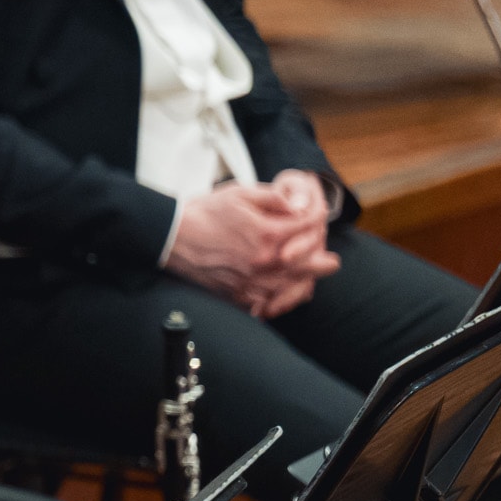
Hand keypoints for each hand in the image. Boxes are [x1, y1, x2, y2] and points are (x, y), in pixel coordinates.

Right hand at [164, 179, 339, 319]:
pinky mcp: (240, 298)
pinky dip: (281, 301)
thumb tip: (298, 207)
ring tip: (310, 279)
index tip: (316, 221)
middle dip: (324, 259)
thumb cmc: (204, 214)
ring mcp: (254, 284)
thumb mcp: (241, 193)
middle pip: (314, 266)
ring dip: (307, 282)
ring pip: (297, 290)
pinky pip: (271, 306)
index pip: (311, 228)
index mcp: (270, 234)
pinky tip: (282, 295)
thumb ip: (276, 198)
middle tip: (329, 260)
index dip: (318, 221)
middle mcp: (267, 263)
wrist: (171, 238)